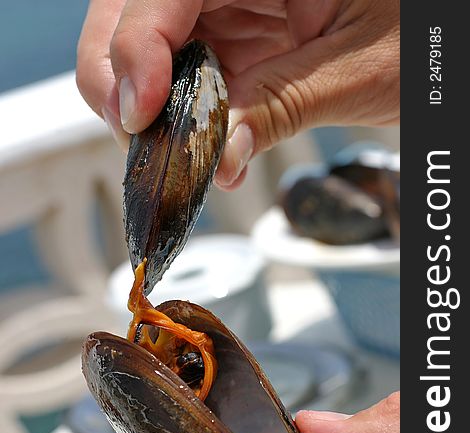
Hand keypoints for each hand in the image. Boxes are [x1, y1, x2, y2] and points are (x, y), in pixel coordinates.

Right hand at [76, 0, 398, 187]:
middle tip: (137, 135)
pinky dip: (179, 118)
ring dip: (146, 105)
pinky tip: (198, 149)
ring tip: (168, 152)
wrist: (430, 43)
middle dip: (119, 74)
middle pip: (133, 9)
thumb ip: (284, 105)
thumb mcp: (357, 68)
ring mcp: (226, 6)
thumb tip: (220, 158)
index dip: (137, 46)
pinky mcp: (232, 41)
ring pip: (147, 45)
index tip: (140, 114)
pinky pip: (184, 75)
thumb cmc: (421, 36)